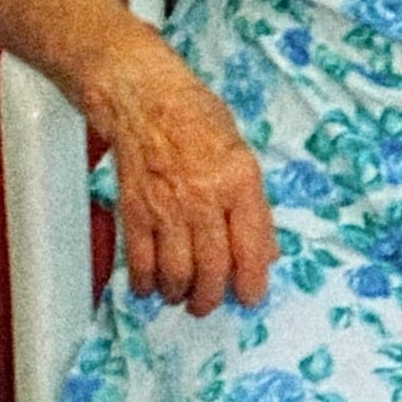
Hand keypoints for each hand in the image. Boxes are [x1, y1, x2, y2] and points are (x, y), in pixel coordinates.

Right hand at [92, 31, 278, 315]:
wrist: (143, 96)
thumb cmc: (197, 117)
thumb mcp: (242, 153)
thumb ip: (254, 204)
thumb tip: (266, 251)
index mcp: (239, 181)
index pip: (252, 246)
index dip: (252, 281)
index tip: (250, 298)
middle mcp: (204, 198)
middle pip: (213, 267)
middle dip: (212, 297)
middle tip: (210, 304)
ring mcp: (167, 206)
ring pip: (177, 271)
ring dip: (180, 294)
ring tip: (183, 297)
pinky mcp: (135, 209)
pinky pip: (140, 259)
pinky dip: (145, 282)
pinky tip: (150, 288)